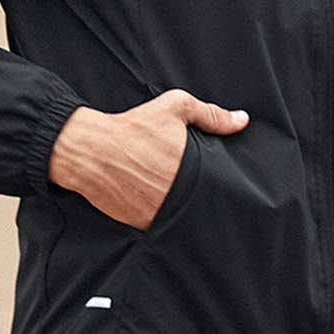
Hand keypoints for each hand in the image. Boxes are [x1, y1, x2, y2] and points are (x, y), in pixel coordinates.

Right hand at [48, 88, 249, 229]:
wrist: (91, 151)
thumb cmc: (132, 128)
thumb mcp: (175, 108)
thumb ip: (211, 114)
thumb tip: (241, 120)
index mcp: (193, 170)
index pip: (220, 187)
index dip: (221, 186)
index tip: (222, 183)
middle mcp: (179, 196)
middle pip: (202, 203)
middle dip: (201, 196)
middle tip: (194, 186)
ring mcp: (161, 214)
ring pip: (183, 217)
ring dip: (182, 209)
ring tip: (171, 193)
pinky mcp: (142, 225)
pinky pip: (161, 225)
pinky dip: (161, 216)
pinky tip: (155, 201)